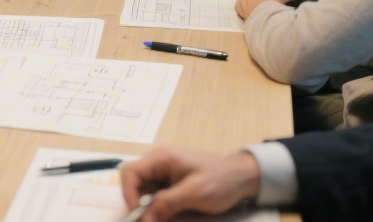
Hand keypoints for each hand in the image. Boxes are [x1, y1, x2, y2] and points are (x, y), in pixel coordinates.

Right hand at [119, 147, 261, 221]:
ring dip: (147, 207)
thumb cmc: (220, 181)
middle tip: (149, 221)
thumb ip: (167, 204)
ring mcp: (164, 172)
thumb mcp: (194, 193)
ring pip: (143, 191)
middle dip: (137, 203)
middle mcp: (159, 162)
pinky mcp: (170, 182)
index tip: (138, 216)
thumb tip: (143, 220)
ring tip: (160, 219)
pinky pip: (154, 195)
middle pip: (133, 182)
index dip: (128, 195)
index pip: (130, 173)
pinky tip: (166, 215)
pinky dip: (156, 207)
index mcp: (161, 158)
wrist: (243, 177)